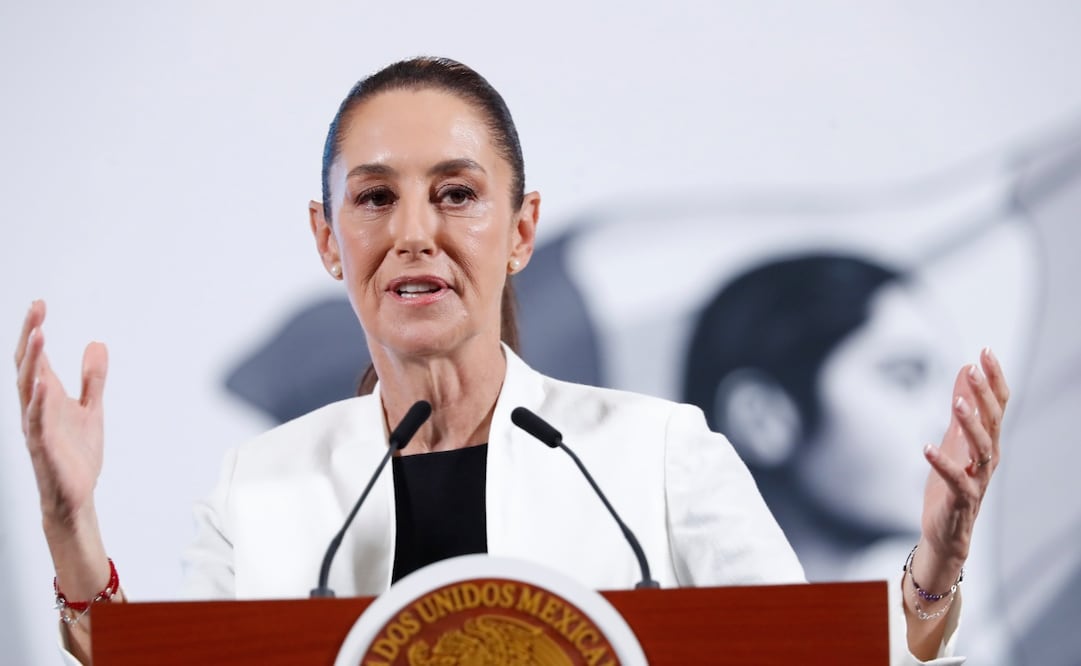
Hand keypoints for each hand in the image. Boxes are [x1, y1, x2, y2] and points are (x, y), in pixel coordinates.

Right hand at [15, 300, 107, 527]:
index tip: (39, 304)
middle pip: (27, 365)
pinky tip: (43, 383)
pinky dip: (39, 401)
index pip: (36, 357)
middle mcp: (36, 407)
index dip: (35, 329)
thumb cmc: (77, 454)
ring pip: (27, 387)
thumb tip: (96, 343)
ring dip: (32, 361)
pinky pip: (36, 421)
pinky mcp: (43, 446)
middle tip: (36, 309)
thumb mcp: (92, 408)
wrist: (76, 496)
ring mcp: (37, 425)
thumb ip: (93, 378)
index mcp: (46, 396)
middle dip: (30, 335)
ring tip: (38, 334)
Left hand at [918, 347, 1008, 574]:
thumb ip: (961, 407)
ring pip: (982, 449)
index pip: (998, 405)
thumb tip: (964, 368)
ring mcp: (977, 479)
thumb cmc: (952, 484)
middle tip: (973, 368)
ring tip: (956, 403)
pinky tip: (926, 446)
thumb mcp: (954, 439)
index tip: (985, 351)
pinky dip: (942, 462)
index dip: (994, 379)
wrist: (944, 531)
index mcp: (988, 441)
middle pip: (993, 421)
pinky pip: (956, 479)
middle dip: (983, 394)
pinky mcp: (961, 498)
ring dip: (970, 425)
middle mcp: (988, 458)